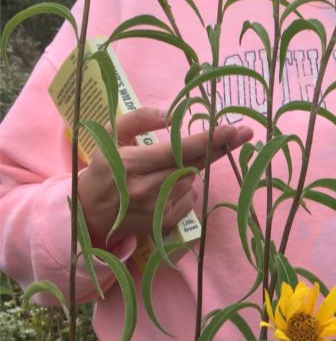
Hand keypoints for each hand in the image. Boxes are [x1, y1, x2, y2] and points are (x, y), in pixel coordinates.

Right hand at [77, 107, 252, 247]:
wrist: (88, 213)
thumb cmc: (104, 167)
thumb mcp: (112, 135)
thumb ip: (139, 119)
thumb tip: (172, 115)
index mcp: (131, 164)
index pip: (177, 150)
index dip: (207, 140)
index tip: (232, 128)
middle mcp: (145, 189)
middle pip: (193, 165)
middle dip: (218, 147)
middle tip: (243, 132)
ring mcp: (155, 210)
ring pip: (191, 180)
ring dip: (190, 168)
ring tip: (166, 167)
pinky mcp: (162, 225)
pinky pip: (189, 200)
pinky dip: (186, 189)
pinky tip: (167, 186)